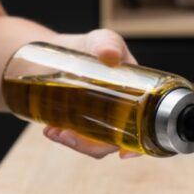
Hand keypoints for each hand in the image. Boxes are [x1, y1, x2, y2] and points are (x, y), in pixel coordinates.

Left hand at [42, 29, 141, 159]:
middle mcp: (121, 114)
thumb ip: (107, 43)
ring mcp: (100, 121)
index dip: (138, 146)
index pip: (144, 128)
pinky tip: (49, 130)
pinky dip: (64, 138)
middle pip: (115, 142)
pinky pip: (78, 139)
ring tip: (54, 132)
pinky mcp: (81, 125)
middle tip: (68, 135)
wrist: (55, 50)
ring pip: (94, 144)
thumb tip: (110, 55)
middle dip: (92, 146)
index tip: (124, 153)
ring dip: (75, 144)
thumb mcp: (100, 40)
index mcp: (138, 97)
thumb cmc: (87, 46)